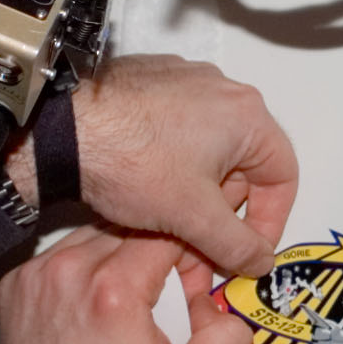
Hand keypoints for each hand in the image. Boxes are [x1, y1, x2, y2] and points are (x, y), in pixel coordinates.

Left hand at [0, 230, 252, 343]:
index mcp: (112, 291)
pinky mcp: (18, 284)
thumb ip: (228, 337)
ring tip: (129, 302)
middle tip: (164, 296)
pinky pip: (65, 254)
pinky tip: (95, 307)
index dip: (189, 250)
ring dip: (121, 257)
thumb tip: (214, 295)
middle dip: (157, 253)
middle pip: (132, 227)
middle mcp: (68, 273)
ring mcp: (36, 276)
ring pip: (97, 233)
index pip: (167, 230)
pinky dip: (87, 270)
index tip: (191, 279)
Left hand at [58, 55, 297, 277]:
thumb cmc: (128, 158)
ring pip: (210, 152)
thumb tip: (261, 260)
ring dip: (198, 193)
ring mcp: (183, 83)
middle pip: (245, 165)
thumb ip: (237, 244)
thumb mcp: (194, 215)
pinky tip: (144, 190)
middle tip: (203, 245)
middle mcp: (221, 89)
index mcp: (246, 114)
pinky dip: (171, 166)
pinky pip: (177, 133)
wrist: (59, 128)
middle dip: (226, 212)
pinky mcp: (150, 85)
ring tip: (168, 222)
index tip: (249, 251)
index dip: (270, 222)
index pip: (283, 177)